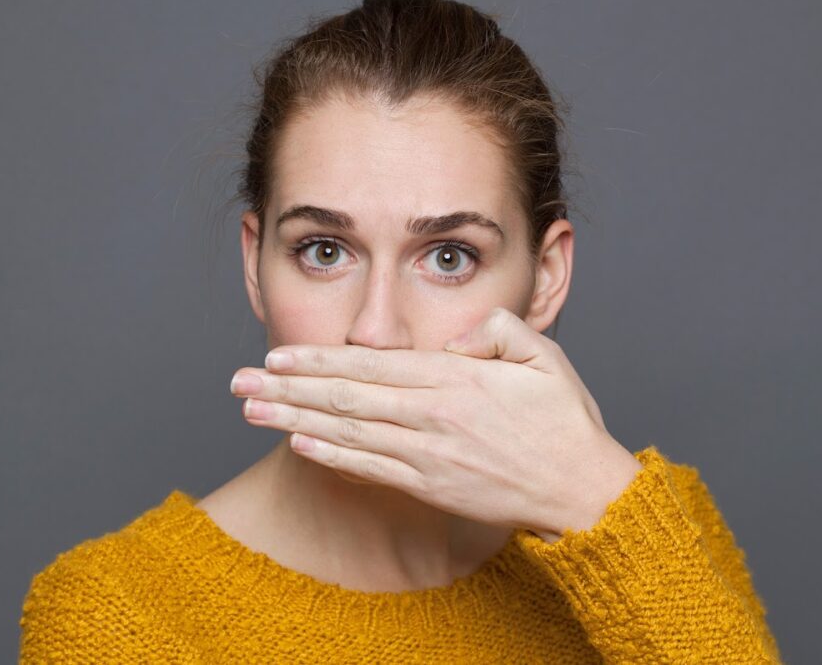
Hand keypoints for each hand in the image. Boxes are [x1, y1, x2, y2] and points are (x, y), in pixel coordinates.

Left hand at [229, 307, 642, 540]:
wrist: (582, 490)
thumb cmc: (564, 421)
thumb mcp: (543, 356)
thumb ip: (496, 331)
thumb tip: (454, 337)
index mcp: (455, 379)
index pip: (371, 364)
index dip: (318, 359)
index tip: (277, 354)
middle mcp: (432, 417)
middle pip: (345, 397)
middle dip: (287, 388)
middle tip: (240, 381)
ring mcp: (427, 455)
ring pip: (347, 433)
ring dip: (293, 421)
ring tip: (252, 411)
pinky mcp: (429, 486)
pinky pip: (369, 470)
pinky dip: (330, 457)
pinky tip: (298, 445)